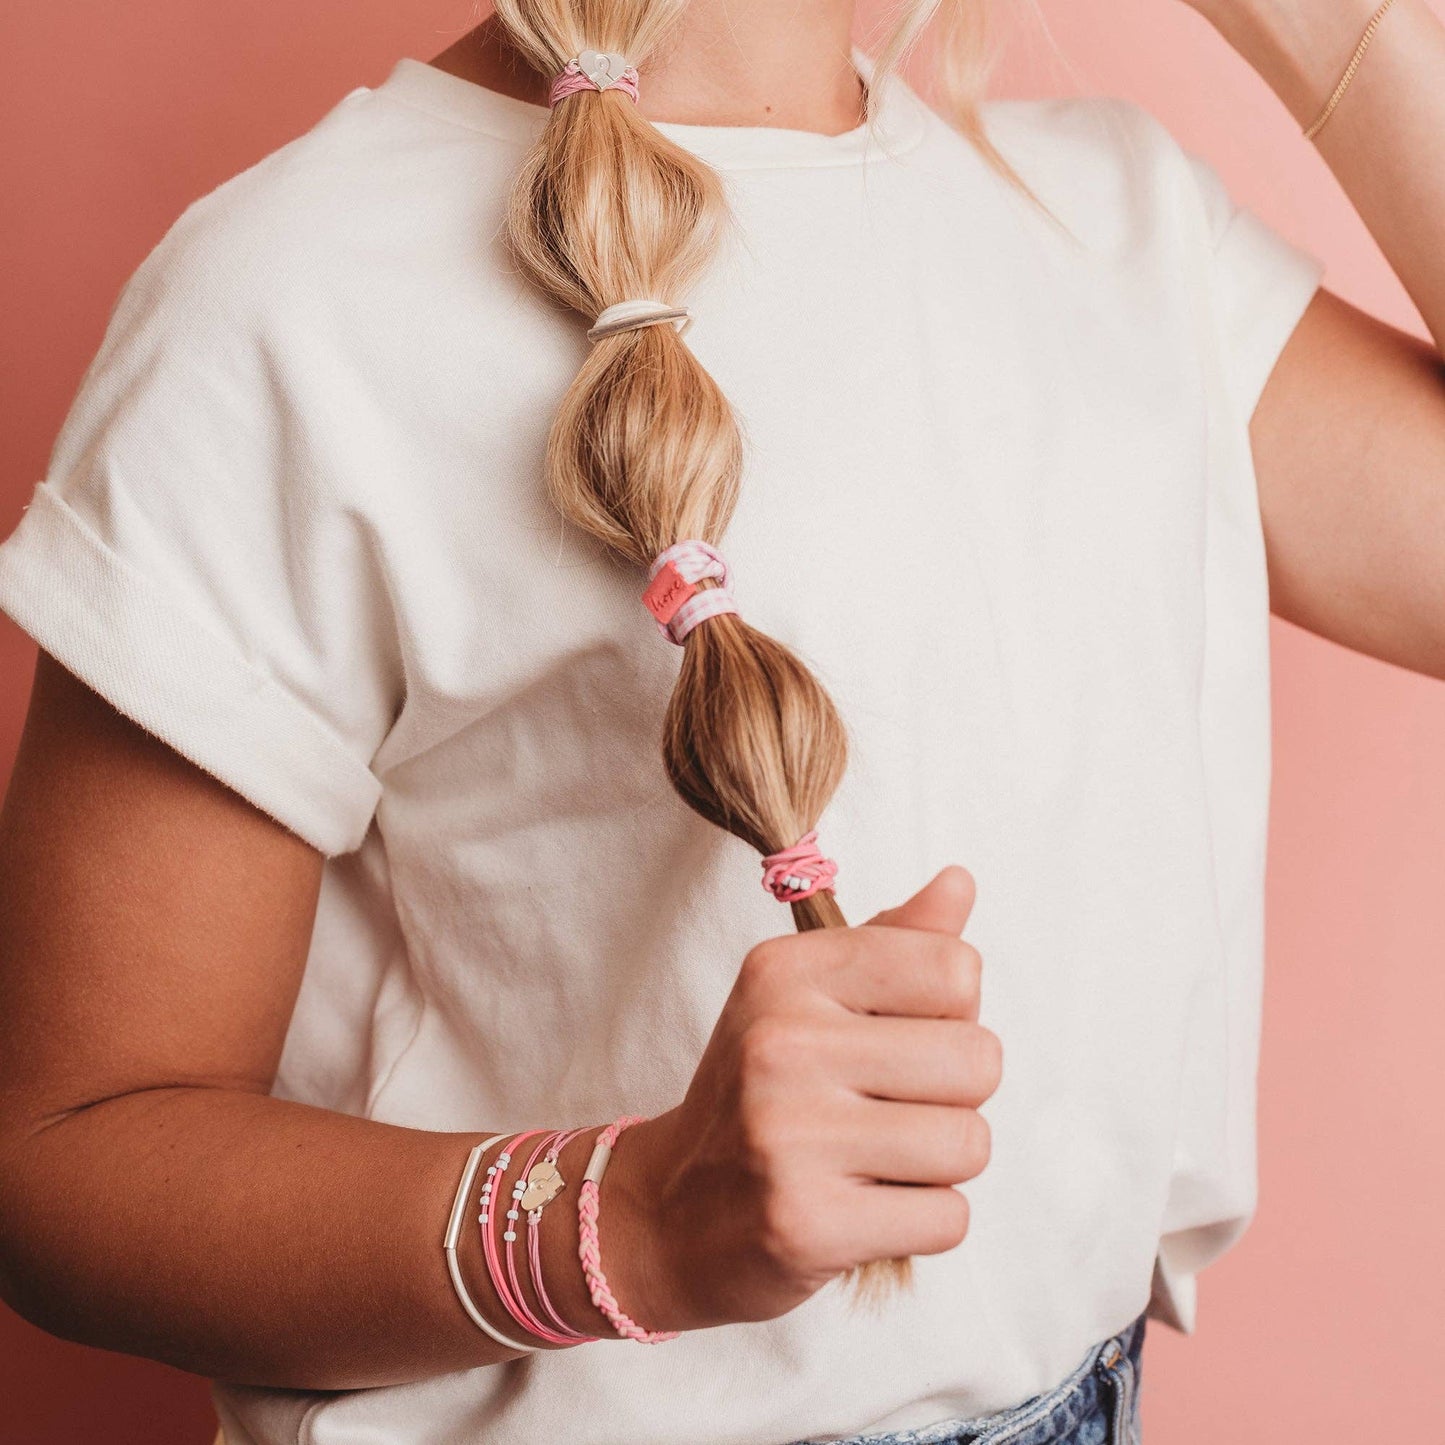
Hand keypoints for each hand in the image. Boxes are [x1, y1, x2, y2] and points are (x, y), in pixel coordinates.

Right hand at [604, 865, 1001, 1333]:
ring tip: (876, 1161)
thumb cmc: (759, 1095)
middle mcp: (781, 1042)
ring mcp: (788, 1135)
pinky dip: (923, 1222)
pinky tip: (865, 1209)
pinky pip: (948, 1218)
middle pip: (978, 1058)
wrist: (667, 1213)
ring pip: (970, 1142)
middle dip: (955, 1096)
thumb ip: (893, 943)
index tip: (897, 1038)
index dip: (952, 1013)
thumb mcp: (805, 999)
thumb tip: (960, 882)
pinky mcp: (806, 1224)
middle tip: (887, 1110)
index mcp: (786, 971)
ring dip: (941, 1165)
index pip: (955, 968)